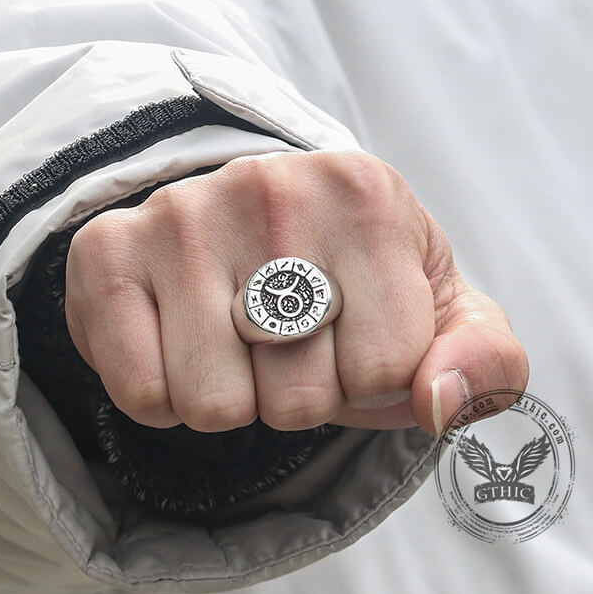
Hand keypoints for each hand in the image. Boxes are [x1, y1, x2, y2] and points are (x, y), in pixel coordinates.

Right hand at [65, 150, 527, 434]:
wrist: (253, 225)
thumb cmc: (354, 283)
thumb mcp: (442, 314)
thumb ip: (484, 362)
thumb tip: (438, 403)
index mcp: (367, 196)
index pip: (387, 370)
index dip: (371, 378)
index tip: (352, 334)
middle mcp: (272, 188)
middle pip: (298, 398)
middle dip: (299, 394)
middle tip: (287, 340)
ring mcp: (182, 214)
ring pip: (215, 405)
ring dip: (233, 397)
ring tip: (235, 338)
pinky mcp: (108, 249)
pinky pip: (142, 393)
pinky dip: (166, 395)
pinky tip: (181, 342)